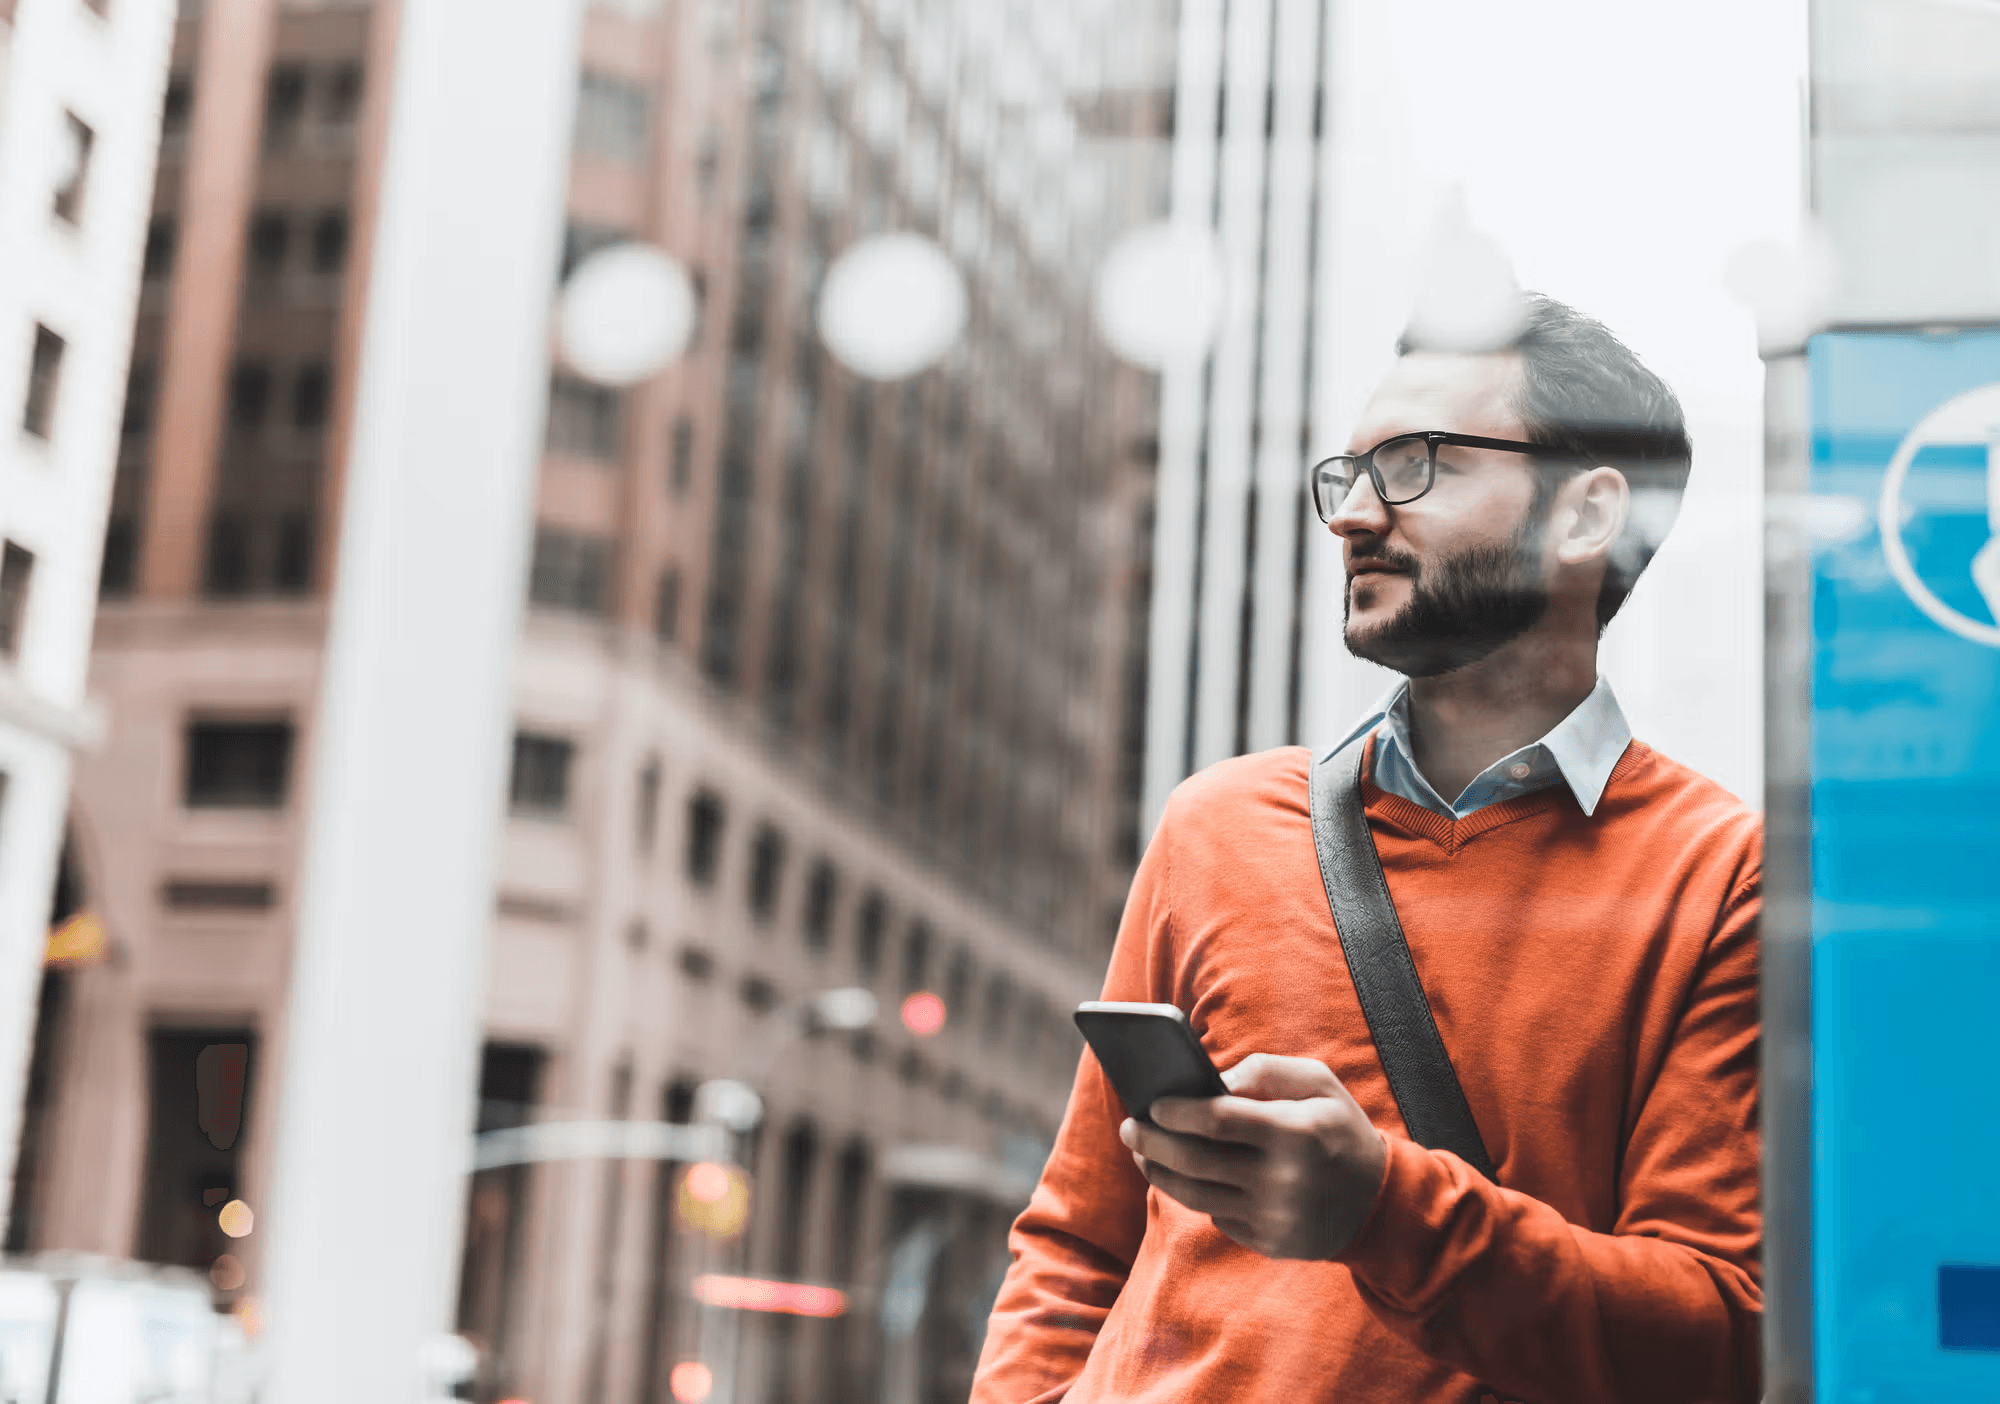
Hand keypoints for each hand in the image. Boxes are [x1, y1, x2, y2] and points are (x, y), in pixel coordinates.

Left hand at [1119, 1052, 1387, 1259]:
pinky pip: (1218, 1217)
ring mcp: (1275, 1218)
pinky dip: (1199, 1195)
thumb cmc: (1338, 1128)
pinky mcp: (1270, 1244)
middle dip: (1153, 1142)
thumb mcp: (1318, 1083)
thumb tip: (1212, 1080)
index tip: (1151, 1103)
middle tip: (1130, 1127)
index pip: (1217, 1120)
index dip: (1177, 1111)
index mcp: (1295, 1133)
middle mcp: (1283, 1181)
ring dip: (1160, 1173)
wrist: (1381, 1201)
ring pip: (1196, 1196)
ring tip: (1143, 1152)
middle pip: (1196, 1162)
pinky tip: (1186, 1176)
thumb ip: (1266, 1070)